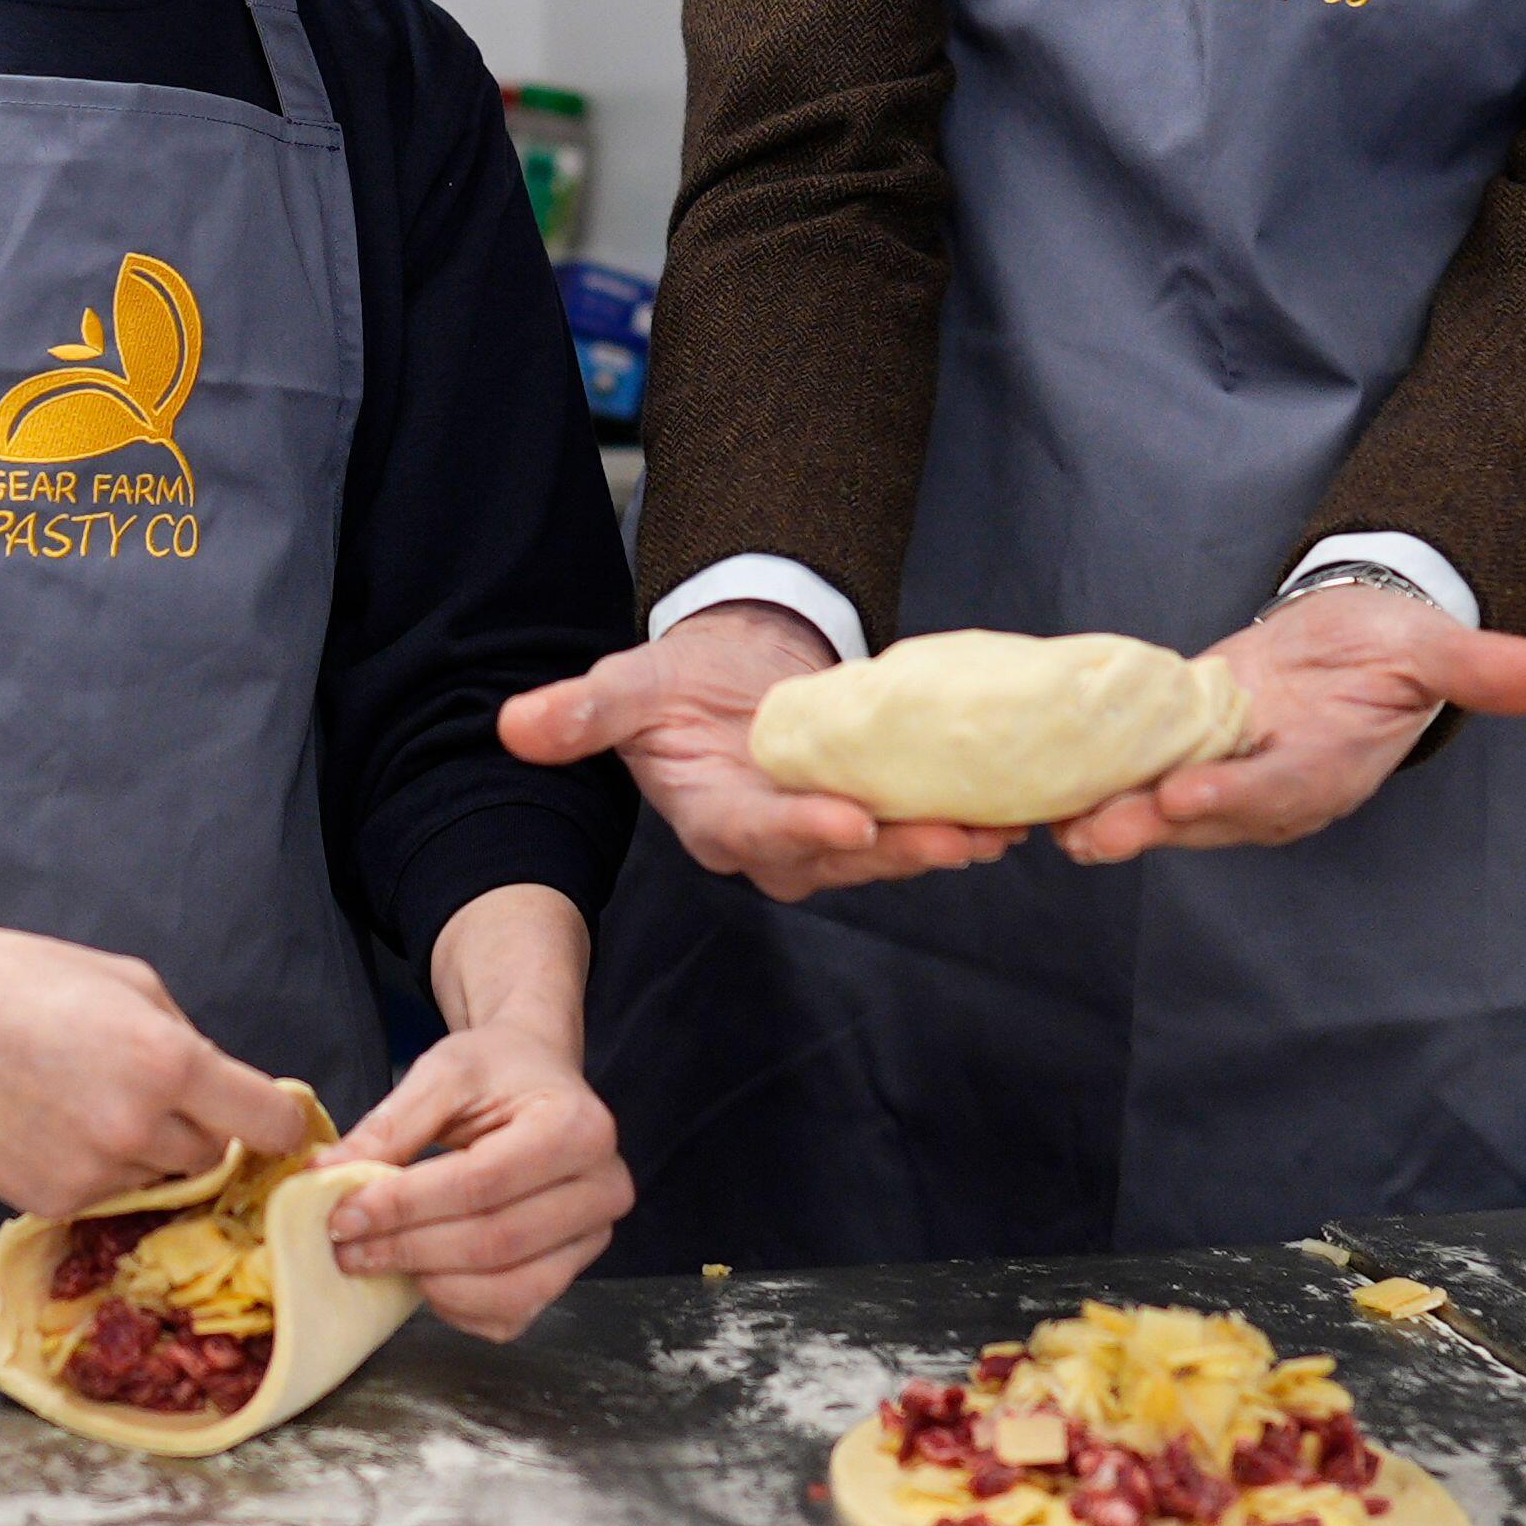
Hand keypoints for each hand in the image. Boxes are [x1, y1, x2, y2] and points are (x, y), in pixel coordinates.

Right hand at [0, 760, 311, 1221]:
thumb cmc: (28, 979)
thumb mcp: (132, 984)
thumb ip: (188, 1041)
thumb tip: (225, 1088)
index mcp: (169, 1063)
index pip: (266, 1122)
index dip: (281, 1125)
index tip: (279, 1124)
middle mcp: (137, 1129)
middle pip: (214, 1155)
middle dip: (203, 1129)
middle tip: (164, 1095)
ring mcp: (90, 1173)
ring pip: (158, 1179)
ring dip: (149, 1152)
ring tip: (93, 1100)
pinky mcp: (47, 1202)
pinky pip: (104, 1194)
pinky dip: (96, 1168)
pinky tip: (55, 1124)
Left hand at [324, 1024, 629, 1340]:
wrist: (536, 1077)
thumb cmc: (495, 1071)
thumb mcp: (443, 1073)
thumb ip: (390, 1126)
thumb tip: (327, 1176)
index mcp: (578, 1127)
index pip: (482, 1183)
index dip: (407, 1206)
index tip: (344, 1214)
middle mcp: (602, 1188)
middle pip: (495, 1242)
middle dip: (409, 1249)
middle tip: (344, 1246)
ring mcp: (591, 1239)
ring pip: (507, 1290)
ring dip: (429, 1283)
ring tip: (373, 1259)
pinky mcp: (569, 1273)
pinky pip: (510, 1315)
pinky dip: (456, 1305)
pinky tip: (419, 1273)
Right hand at [499, 602, 1019, 902]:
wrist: (735, 663)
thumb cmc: (681, 681)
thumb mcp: (628, 685)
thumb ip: (581, 712)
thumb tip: (516, 725)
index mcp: (710, 817)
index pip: (754, 835)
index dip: (801, 831)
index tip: (851, 821)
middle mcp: (770, 842)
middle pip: (834, 862)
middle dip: (896, 853)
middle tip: (954, 838)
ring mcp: (821, 833)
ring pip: (883, 857)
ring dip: (940, 845)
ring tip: (995, 829)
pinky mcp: (867, 815)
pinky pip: (912, 830)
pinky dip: (958, 823)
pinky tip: (1009, 814)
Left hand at [1054, 586, 1525, 862]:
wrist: (1349, 637)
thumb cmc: (1392, 643)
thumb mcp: (1434, 645)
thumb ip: (1479, 667)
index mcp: (1331, 767)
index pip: (1284, 791)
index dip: (1237, 798)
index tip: (1189, 796)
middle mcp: (1273, 790)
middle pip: (1209, 816)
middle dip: (1151, 824)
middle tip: (1095, 829)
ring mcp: (1227, 778)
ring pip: (1165, 807)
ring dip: (1113, 817)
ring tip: (1061, 824)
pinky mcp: (1188, 756)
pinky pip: (1139, 775)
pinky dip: (1098, 782)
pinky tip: (1046, 789)